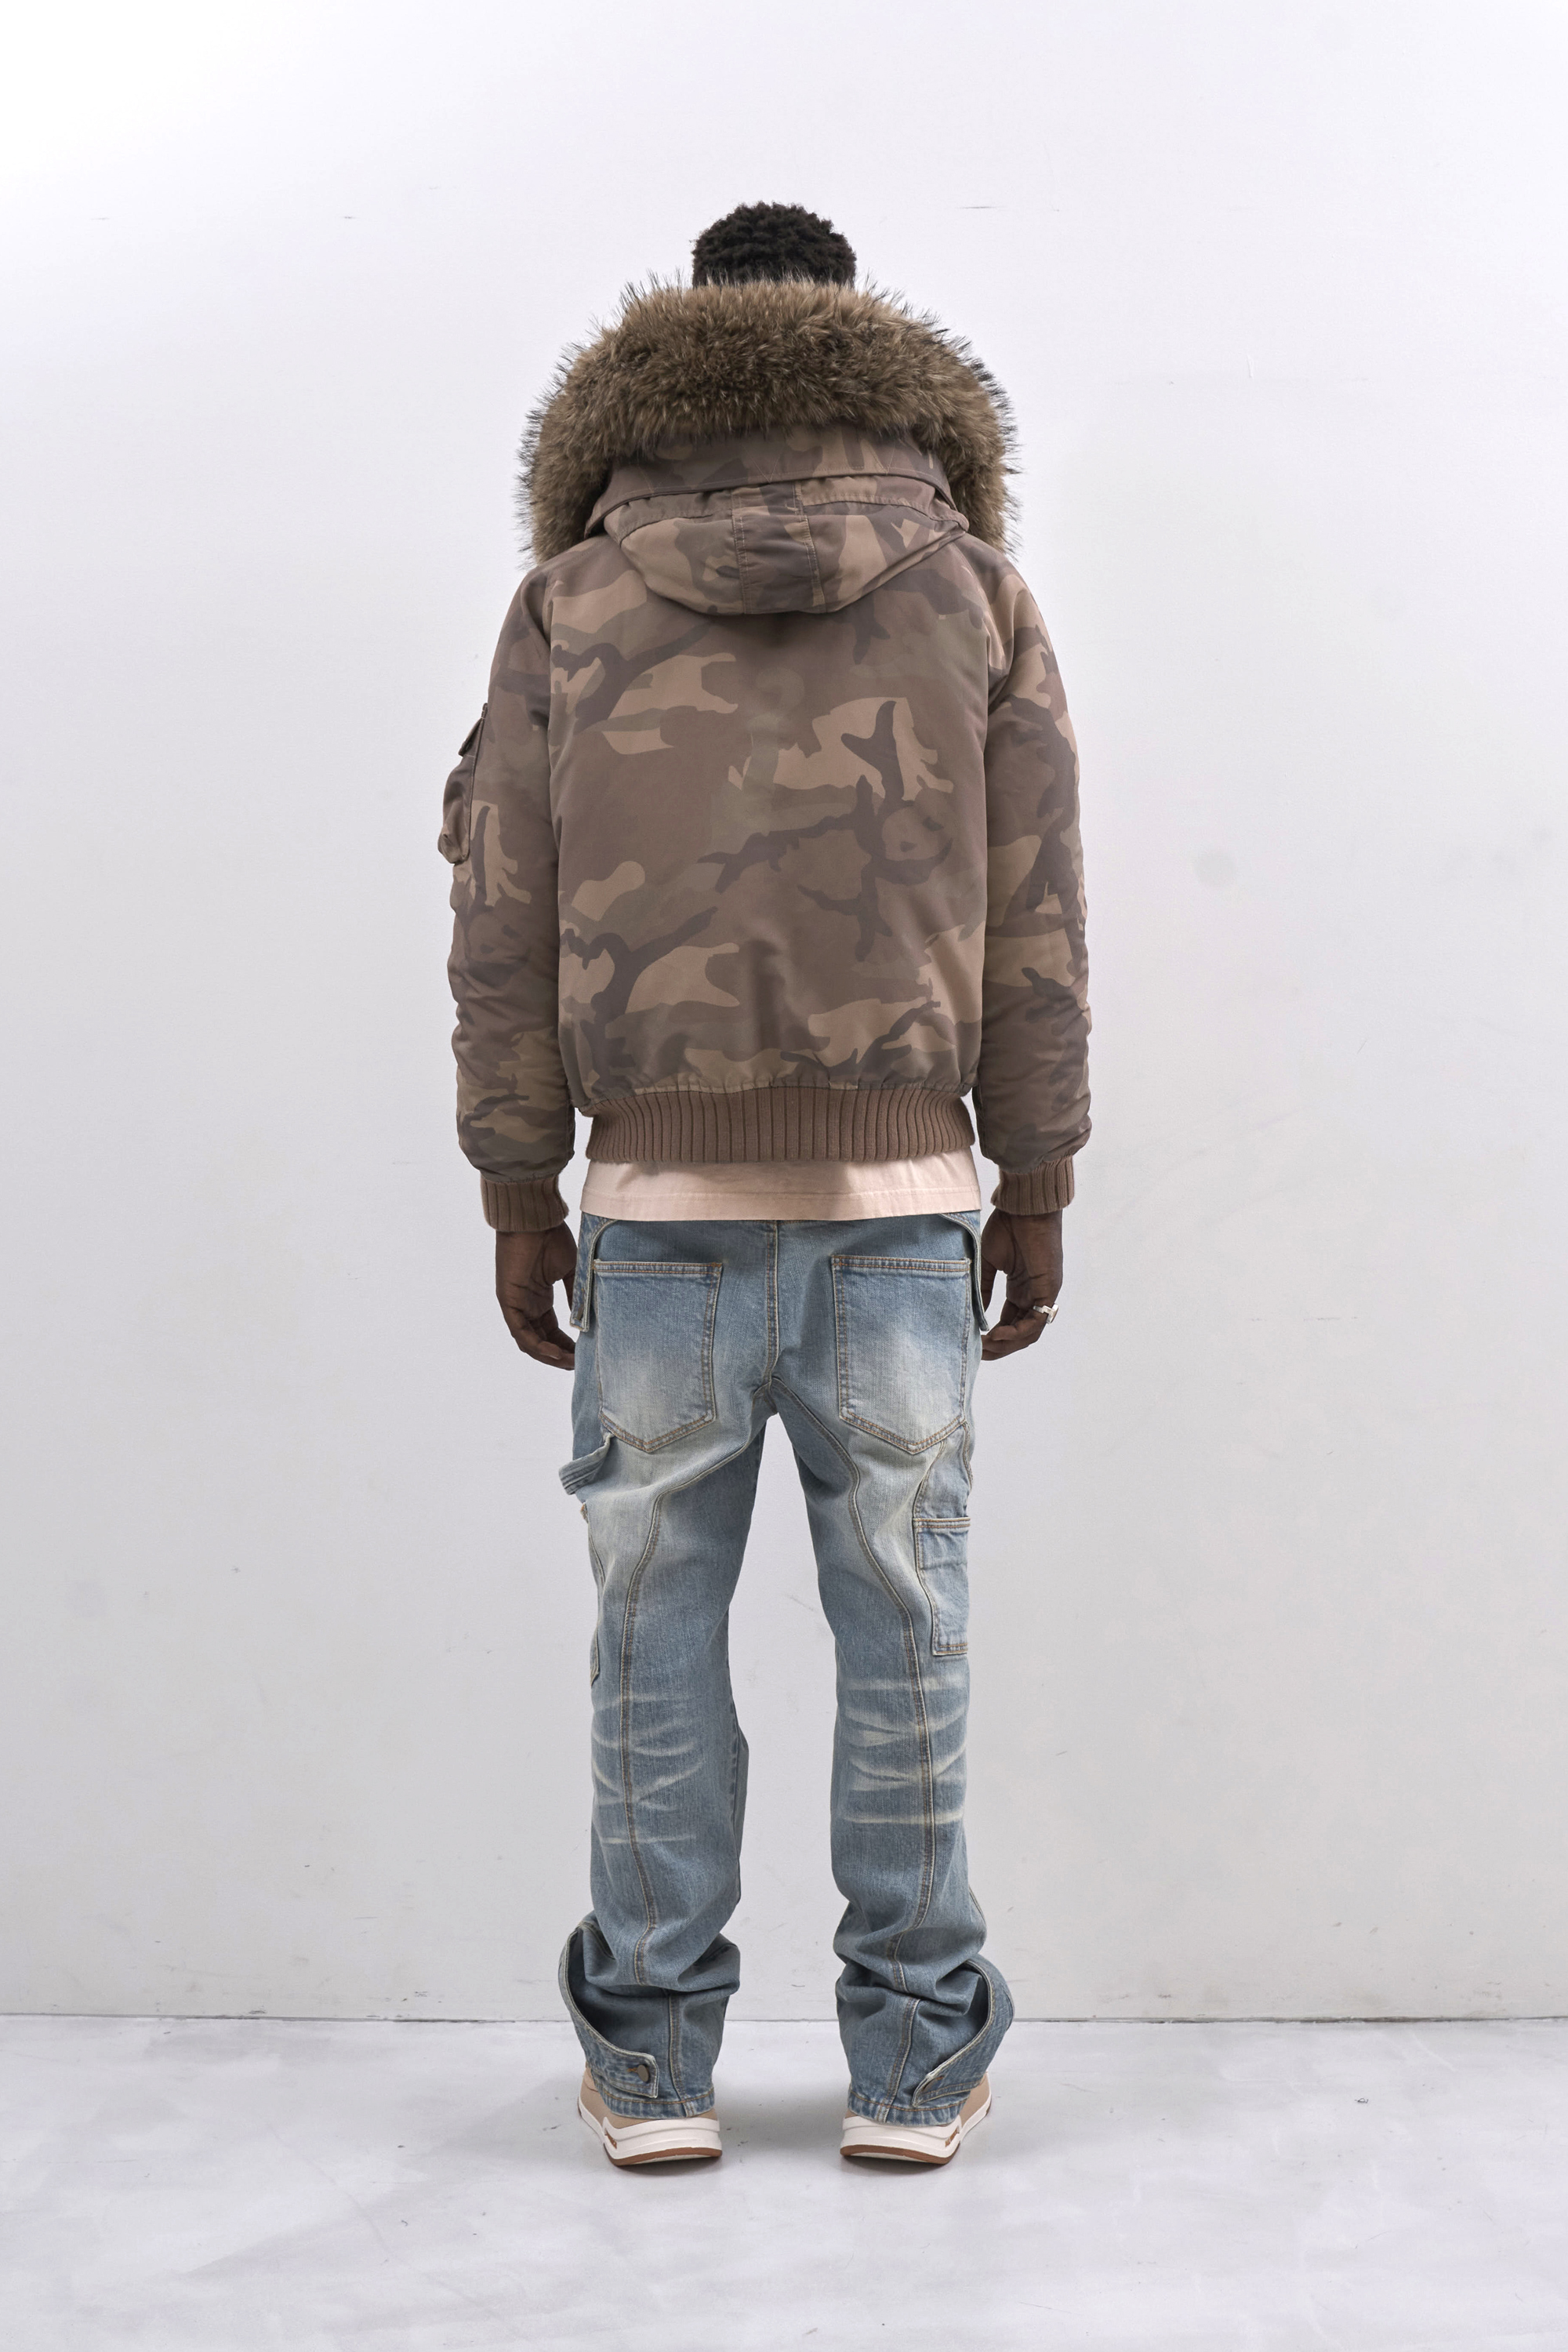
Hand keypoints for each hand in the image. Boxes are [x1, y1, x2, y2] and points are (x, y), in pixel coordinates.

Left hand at [495, 1224, 577, 1368]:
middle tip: (579, 1365)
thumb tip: (586, 1321)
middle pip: (541, 1340)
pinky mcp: (508, 1302)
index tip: (584, 1354)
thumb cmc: (551, 1238)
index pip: (551, 1331)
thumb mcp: (571, 1272)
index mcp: (539, 1298)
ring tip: (570, 1364)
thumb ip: (576, 1296)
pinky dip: (537, 1346)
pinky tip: (555, 1353)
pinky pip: (521, 1332)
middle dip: (560, 1356)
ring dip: (549, 1356)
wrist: (534, 1220)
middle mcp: (526, 1304)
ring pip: (530, 1341)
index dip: (567, 1345)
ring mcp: (515, 1304)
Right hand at [979, 1209, 1063, 1362]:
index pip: (1011, 1322)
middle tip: (980, 1354)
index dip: (996, 1336)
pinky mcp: (1049, 1289)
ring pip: (1030, 1332)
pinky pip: (1036, 1320)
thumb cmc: (1008, 1227)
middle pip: (1021, 1333)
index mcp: (1022, 1288)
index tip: (976, 1343)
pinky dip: (1018, 1332)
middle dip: (1001, 1347)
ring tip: (987, 1347)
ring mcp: (1044, 1293)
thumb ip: (985, 1287)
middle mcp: (1034, 1294)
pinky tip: (999, 1335)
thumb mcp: (988, 1262)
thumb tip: (978, 1313)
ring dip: (1008, 1344)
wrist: (1024, 1207)